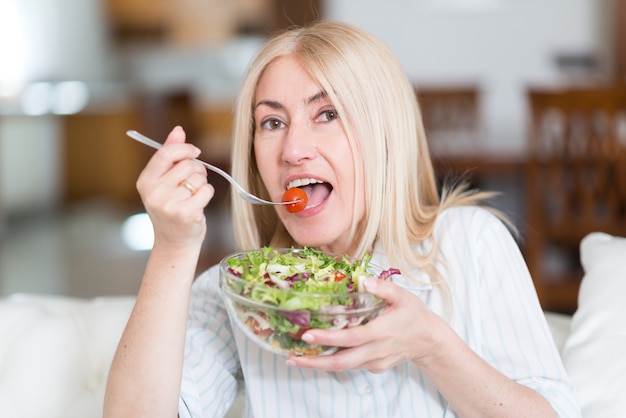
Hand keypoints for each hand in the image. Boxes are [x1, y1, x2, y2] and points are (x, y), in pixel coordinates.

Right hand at [136, 126, 213, 249]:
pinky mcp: (186, 214)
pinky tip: (198, 204)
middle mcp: (154, 193)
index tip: (195, 152)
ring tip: (193, 195)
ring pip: (198, 178)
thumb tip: (178, 130)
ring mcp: (169, 205)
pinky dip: (207, 194)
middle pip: (187, 164)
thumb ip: (169, 154)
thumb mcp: (164, 182)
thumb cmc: (171, 208)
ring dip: (201, 183)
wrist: (174, 243)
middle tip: (193, 181)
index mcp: (145, 181)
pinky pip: (207, 190)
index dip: (184, 148)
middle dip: (196, 169)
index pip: (165, 153)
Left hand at [287, 276, 446, 372]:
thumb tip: (362, 280)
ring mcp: (375, 362)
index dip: (329, 338)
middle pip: (342, 361)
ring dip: (320, 365)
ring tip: (297, 359)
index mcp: (382, 332)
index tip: (308, 335)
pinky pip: (352, 365)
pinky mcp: (374, 367)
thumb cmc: (414, 315)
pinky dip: (334, 362)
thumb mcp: (403, 296)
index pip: (351, 338)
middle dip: (315, 362)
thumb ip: (383, 288)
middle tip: (292, 358)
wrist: (429, 340)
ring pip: (344, 367)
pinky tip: (318, 355)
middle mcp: (377, 350)